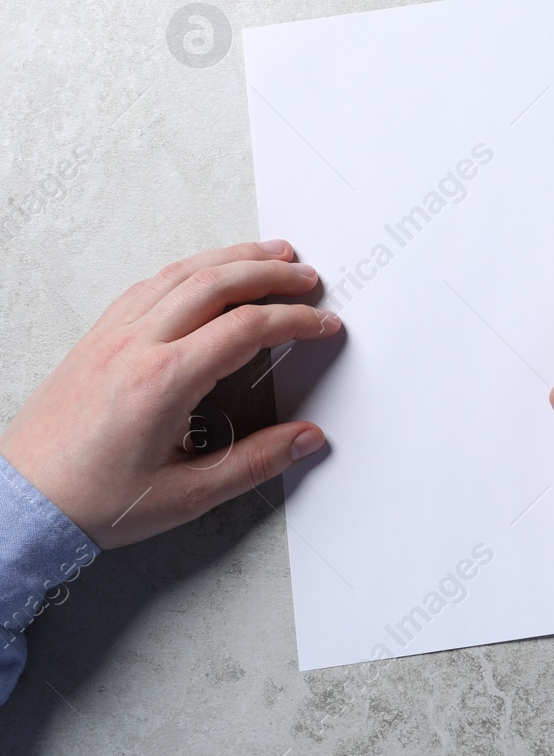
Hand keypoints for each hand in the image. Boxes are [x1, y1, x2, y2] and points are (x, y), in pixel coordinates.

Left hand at [0, 241, 341, 548]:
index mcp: (162, 382)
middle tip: (306, 277)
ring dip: (231, 258)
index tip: (322, 324)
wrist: (22, 501)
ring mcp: (112, 336)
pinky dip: (189, 269)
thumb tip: (305, 439)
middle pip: (217, 284)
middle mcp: (135, 347)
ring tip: (269, 254)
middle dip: (271, 274)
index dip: (295, 321)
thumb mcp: (187, 495)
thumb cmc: (91, 501)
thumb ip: (255, 462)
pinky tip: (205, 271)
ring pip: (181, 273)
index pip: (246, 329)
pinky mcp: (97, 338)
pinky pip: (149, 285)